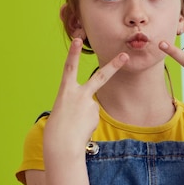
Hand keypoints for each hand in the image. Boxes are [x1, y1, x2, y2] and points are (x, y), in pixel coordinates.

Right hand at [44, 38, 128, 152]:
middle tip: (125, 56)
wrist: (61, 145)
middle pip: (100, 77)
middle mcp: (79, 94)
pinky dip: (87, 123)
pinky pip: (93, 116)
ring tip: (75, 125)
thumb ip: (78, 102)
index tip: (78, 39)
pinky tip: (81, 129)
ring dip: (85, 116)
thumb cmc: (57, 128)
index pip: (69, 67)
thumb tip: (92, 105)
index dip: (73, 53)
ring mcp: (90, 104)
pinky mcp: (96, 114)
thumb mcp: (63, 109)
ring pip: (91, 105)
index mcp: (65, 91)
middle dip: (114, 65)